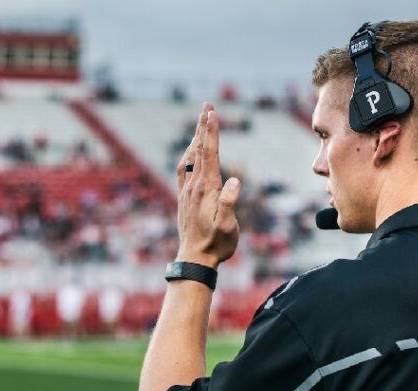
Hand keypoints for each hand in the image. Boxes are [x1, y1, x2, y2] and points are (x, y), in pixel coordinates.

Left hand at [175, 102, 240, 267]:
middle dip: (203, 126)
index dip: (211, 131)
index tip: (212, 112)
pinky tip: (190, 154)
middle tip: (206, 105)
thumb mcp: (228, 226)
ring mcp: (187, 191)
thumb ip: (229, 203)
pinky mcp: (183, 199)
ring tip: (200, 123)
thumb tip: (234, 180)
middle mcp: (194, 186)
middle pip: (199, 149)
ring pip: (190, 157)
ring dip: (196, 138)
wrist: (194, 259)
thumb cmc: (216, 244)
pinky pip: (183, 170)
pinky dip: (188, 155)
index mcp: (207, 188)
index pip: (210, 153)